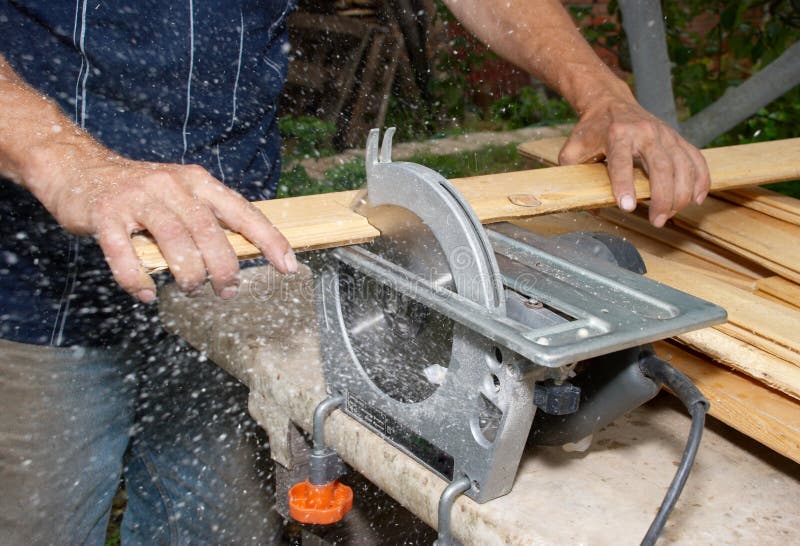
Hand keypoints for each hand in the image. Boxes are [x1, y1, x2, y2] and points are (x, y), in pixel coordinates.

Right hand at [29, 147, 295, 302]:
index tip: (289, 266)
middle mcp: (172, 186)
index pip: (242, 212)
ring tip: (191, 290)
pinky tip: (146, 293)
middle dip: (224, 268)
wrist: (77, 167)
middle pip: (209, 231)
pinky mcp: (105, 214)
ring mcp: (137, 199)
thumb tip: (244, 254)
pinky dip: (138, 280)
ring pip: (175, 241)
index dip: (269, 240)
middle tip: (227, 290)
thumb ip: (208, 219)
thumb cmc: (140, 191)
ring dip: (189, 274)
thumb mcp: (181, 194)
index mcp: (197, 182)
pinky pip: (126, 254)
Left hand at [558, 95, 709, 226]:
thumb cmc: (591, 131)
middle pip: (660, 167)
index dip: (624, 185)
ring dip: (681, 194)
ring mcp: (664, 134)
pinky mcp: (676, 138)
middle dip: (662, 197)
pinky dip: (700, 179)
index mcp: (617, 134)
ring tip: (670, 215)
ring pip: (681, 165)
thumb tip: (577, 201)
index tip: (627, 207)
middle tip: (657, 220)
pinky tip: (697, 198)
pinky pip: (695, 159)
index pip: (621, 162)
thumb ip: (571, 174)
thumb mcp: (572, 149)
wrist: (609, 102)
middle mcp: (644, 132)